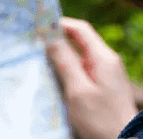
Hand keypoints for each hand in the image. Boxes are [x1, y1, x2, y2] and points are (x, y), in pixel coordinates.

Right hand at [46, 17, 138, 138]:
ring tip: (41, 60)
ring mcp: (107, 73)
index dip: (59, 24)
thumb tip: (50, 36)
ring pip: (80, 56)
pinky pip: (83, 69)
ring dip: (62, 56)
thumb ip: (65, 62)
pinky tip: (56, 77)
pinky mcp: (104, 85)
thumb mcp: (78, 90)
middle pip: (80, 40)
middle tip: (35, 43)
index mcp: (104, 58)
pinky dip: (69, 69)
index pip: (80, 29)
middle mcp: (107, 61)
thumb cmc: (101, 119)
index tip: (38, 27)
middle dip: (58, 39)